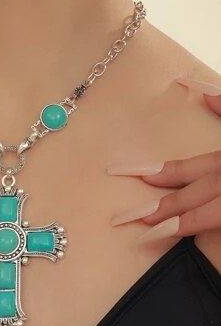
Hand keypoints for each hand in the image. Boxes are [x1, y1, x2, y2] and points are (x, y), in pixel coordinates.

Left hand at [107, 78, 220, 241]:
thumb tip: (200, 91)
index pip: (181, 168)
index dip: (150, 172)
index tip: (121, 174)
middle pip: (186, 194)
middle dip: (153, 207)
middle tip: (121, 219)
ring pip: (204, 212)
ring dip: (173, 221)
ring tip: (145, 231)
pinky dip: (202, 226)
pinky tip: (183, 234)